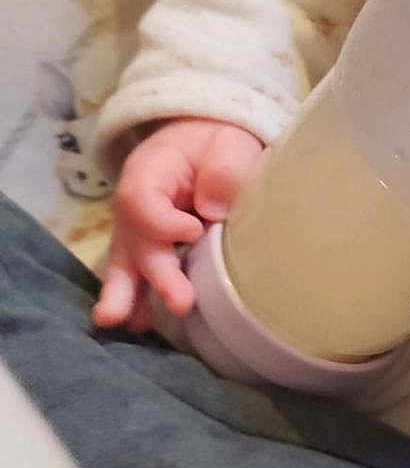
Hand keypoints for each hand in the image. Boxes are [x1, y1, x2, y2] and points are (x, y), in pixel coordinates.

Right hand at [93, 119, 264, 333]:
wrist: (207, 143)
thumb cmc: (218, 143)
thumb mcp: (229, 142)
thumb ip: (224, 168)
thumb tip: (213, 210)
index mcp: (150, 171)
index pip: (141, 200)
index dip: (163, 222)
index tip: (195, 231)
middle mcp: (134, 204)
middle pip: (136, 241)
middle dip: (157, 275)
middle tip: (181, 302)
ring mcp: (137, 229)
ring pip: (125, 263)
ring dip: (127, 295)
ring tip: (121, 322)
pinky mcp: (148, 248)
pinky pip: (137, 273)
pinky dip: (137, 299)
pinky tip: (138, 324)